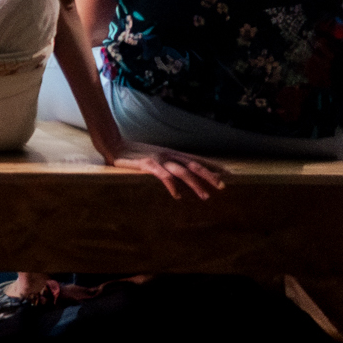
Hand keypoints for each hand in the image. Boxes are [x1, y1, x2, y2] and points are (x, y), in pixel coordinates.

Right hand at [108, 145, 230, 198]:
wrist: (114, 146)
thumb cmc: (134, 154)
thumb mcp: (156, 156)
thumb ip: (168, 163)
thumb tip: (182, 174)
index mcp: (172, 153)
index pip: (197, 160)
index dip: (212, 166)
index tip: (228, 174)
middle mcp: (168, 154)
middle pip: (194, 165)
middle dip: (210, 176)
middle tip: (222, 187)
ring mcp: (158, 159)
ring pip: (183, 172)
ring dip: (196, 185)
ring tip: (205, 196)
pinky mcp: (147, 164)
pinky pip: (163, 176)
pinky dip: (172, 186)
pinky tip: (177, 196)